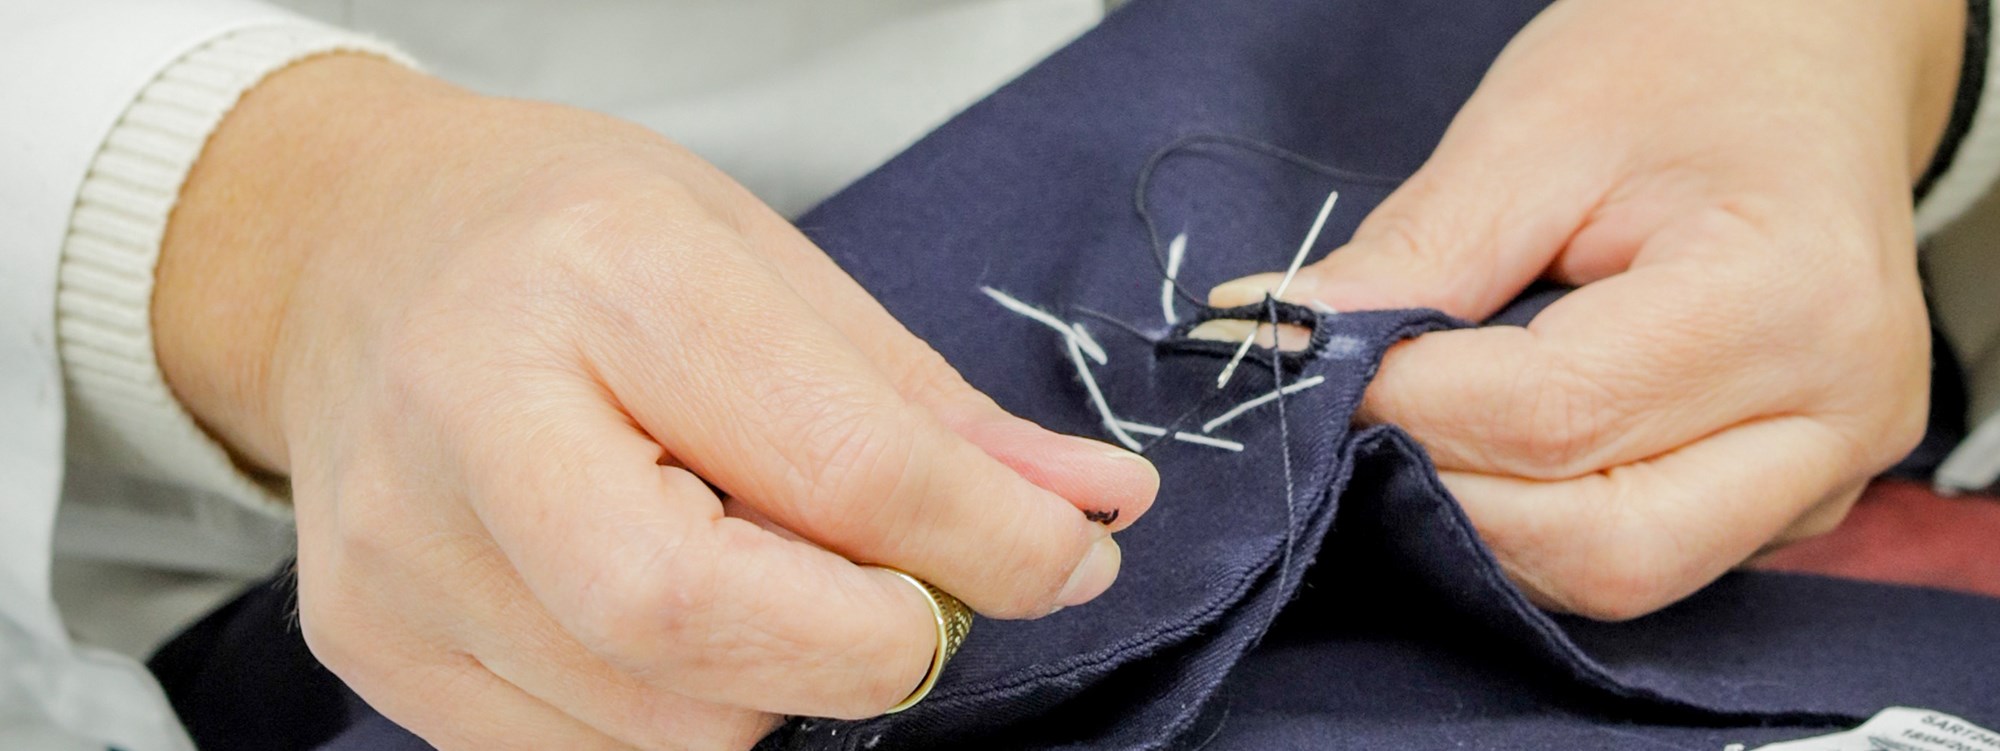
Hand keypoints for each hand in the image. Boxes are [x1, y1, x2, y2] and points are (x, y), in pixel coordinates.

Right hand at [153, 56, 1156, 748]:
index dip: (984, 542)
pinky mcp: (370, 645)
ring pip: (657, 723)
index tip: (1060, 558)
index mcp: (601, 275)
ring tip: (771, 582)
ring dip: (777, 689)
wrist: (354, 249)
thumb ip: (928, 410)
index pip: (834, 462)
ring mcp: (398, 550)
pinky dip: (683, 714)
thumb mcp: (768, 262)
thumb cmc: (574, 237)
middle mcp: (471, 414)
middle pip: (695, 619)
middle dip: (865, 652)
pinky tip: (680, 621)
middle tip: (921, 614)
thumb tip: (1091, 515)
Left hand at [1203, 0, 1961, 618]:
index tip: (1309, 358)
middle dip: (1443, 497)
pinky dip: (1534, 522)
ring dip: (1482, 527)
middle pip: (1600, 545)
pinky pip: (1642, 557)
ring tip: (1404, 426)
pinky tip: (1476, 452)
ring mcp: (1828, 474)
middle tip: (1345, 413)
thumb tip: (1285, 337)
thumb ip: (1416, 252)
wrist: (1804, 59)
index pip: (1552, 418)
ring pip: (1617, 576)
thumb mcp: (1536, 129)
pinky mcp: (1792, 501)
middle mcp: (1837, 417)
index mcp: (1791, 304)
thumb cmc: (1685, 64)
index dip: (1405, 402)